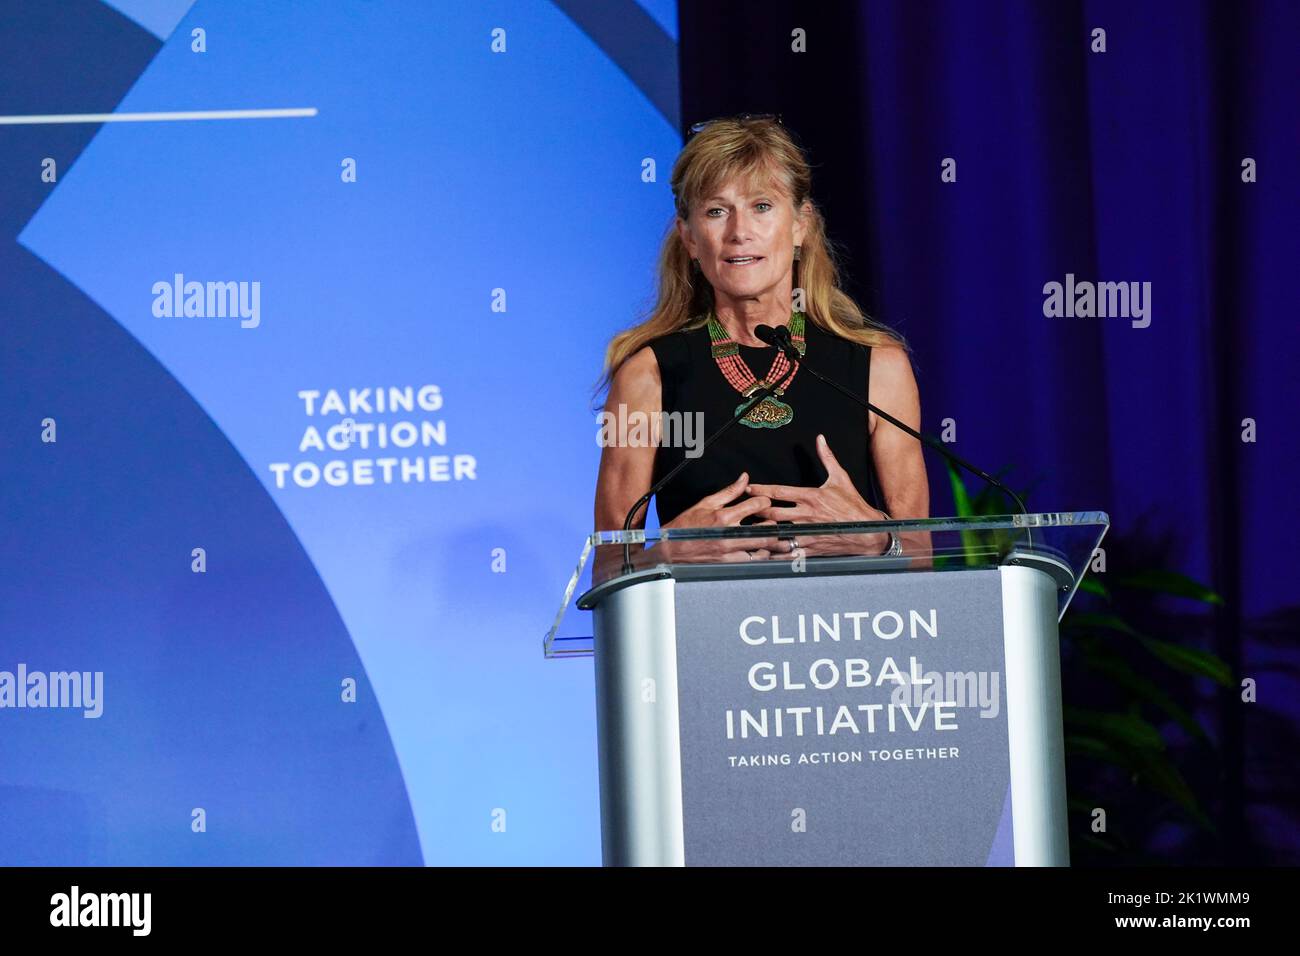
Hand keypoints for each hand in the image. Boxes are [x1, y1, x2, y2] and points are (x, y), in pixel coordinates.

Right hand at [658, 472, 789, 563]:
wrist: (670, 549)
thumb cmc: (685, 527)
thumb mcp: (706, 503)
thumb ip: (729, 492)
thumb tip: (744, 478)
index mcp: (724, 517)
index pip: (755, 505)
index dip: (764, 501)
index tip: (764, 502)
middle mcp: (728, 535)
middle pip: (765, 529)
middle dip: (774, 523)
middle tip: (774, 520)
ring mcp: (729, 552)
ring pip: (762, 549)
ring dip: (770, 542)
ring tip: (771, 536)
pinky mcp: (728, 564)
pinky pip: (752, 562)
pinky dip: (760, 556)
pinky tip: (761, 550)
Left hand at [746, 434, 890, 556]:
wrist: (869, 531)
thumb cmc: (853, 505)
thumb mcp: (841, 478)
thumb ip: (827, 458)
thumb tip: (821, 439)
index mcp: (811, 497)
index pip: (780, 492)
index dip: (761, 490)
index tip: (748, 488)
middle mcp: (807, 515)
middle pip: (773, 514)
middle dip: (756, 512)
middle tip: (742, 511)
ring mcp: (809, 532)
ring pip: (779, 534)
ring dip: (762, 534)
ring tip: (746, 533)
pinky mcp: (812, 547)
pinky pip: (790, 551)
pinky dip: (776, 553)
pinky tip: (764, 553)